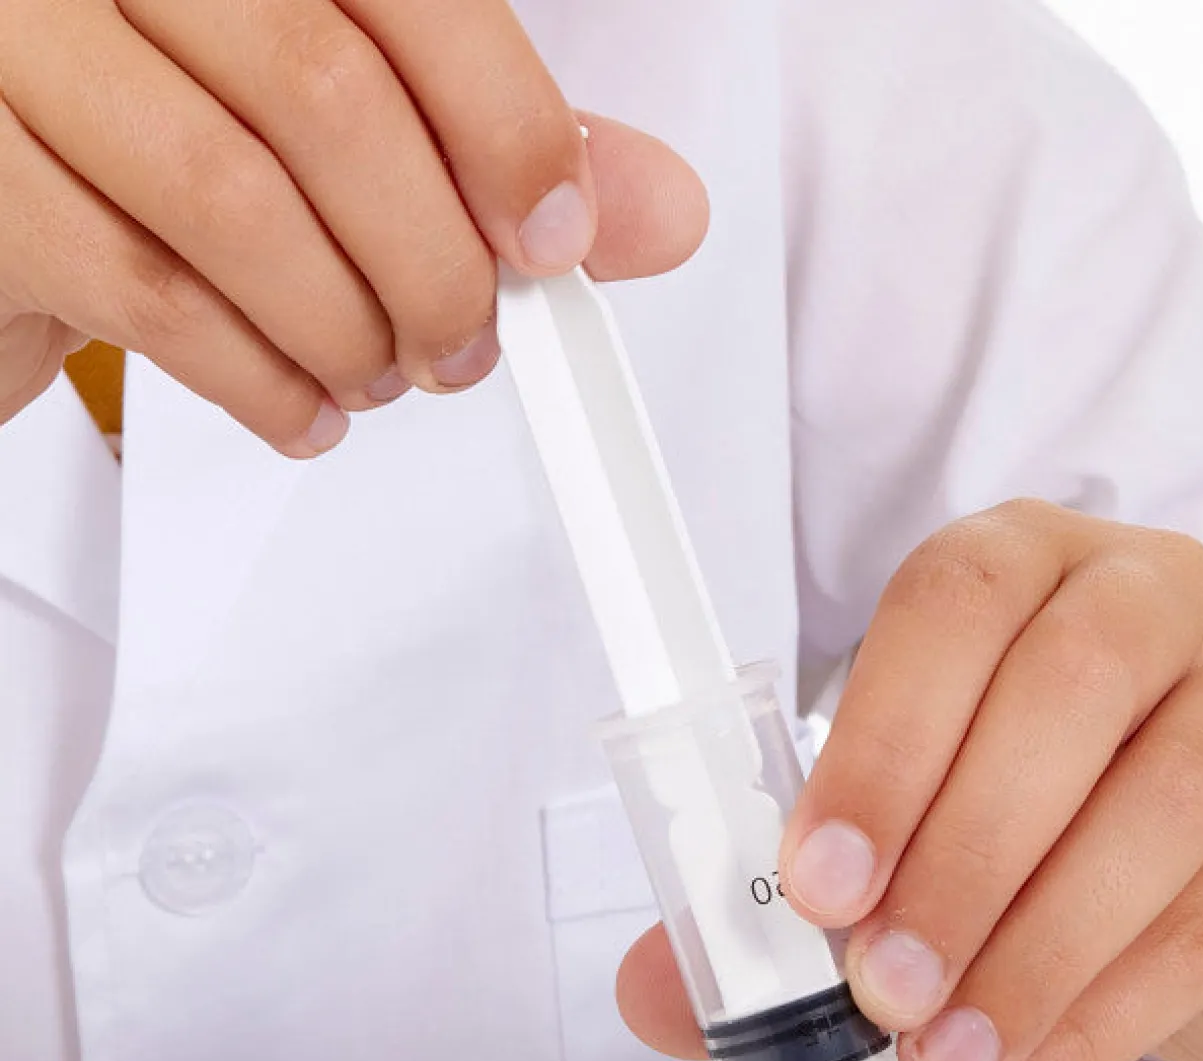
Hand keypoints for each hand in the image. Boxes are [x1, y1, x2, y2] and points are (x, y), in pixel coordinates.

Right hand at [0, 0, 706, 451]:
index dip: (504, 123)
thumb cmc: (168, 122)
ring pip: (233, 201)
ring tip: (378, 372)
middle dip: (432, 260)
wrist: (2, 181)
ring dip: (347, 330)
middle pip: (324, 93)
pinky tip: (302, 402)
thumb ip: (491, 141)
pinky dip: (261, 380)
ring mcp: (12, 41)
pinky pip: (148, 293)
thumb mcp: (337, 111)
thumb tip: (661, 208)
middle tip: (464, 341)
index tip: (554, 236)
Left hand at [619, 501, 1202, 1060]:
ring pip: (1156, 815)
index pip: (958, 599)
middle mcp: (1156, 606)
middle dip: (957, 862)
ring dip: (1030, 960)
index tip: (818, 882)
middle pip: (1067, 697)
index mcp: (1030, 566)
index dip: (883, 739)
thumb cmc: (1052, 824)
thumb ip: (792, 890)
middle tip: (878, 996)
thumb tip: (658, 992)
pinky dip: (1097, 1031)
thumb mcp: (921, 824)